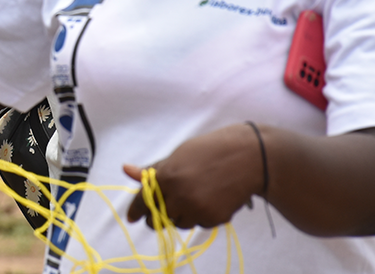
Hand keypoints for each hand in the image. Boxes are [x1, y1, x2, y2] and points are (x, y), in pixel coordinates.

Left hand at [124, 123, 263, 229]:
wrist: (248, 157)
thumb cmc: (211, 150)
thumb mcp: (178, 155)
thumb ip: (153, 169)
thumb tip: (126, 170)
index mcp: (166, 175)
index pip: (143, 200)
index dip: (135, 210)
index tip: (132, 217)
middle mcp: (178, 195)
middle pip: (158, 218)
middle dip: (159, 214)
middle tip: (167, 205)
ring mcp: (196, 208)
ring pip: (179, 223)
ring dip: (182, 214)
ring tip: (196, 194)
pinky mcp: (213, 218)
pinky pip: (200, 224)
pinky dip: (202, 215)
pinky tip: (212, 198)